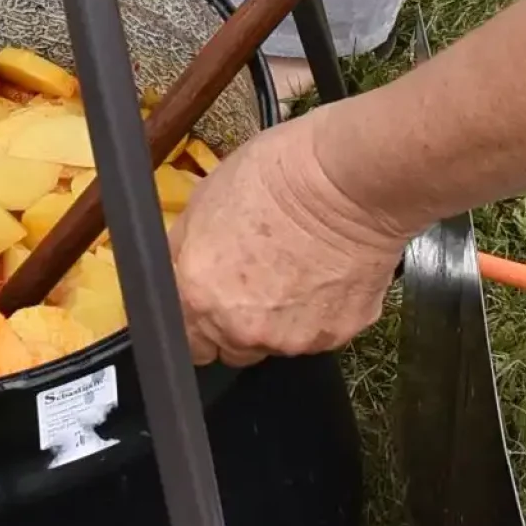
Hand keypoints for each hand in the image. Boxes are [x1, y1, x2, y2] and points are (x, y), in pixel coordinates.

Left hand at [167, 108, 412, 366]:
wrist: (347, 180)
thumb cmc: (278, 176)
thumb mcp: (202, 201)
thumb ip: (185, 254)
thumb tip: (178, 273)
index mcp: (201, 298)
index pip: (188, 343)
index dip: (199, 321)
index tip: (211, 302)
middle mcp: (244, 330)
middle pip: (233, 349)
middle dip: (238, 322)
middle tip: (258, 276)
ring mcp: (294, 339)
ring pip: (278, 343)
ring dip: (281, 318)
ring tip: (297, 265)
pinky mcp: (337, 334)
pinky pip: (320, 332)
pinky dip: (320, 311)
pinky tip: (324, 270)